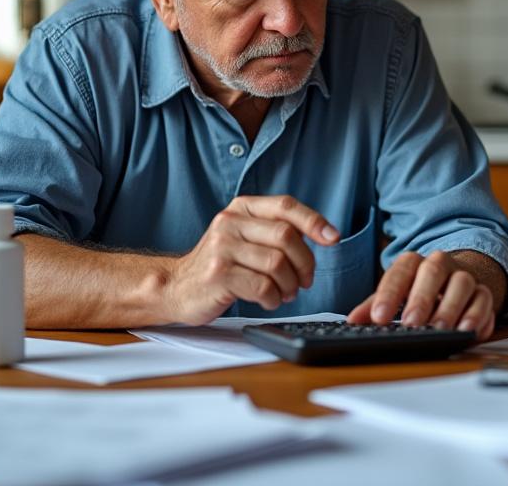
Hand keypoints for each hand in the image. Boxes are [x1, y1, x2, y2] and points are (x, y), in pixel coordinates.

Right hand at [163, 195, 338, 324]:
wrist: (174, 287)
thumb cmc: (220, 264)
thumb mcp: (243, 236)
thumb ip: (274, 230)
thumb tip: (323, 235)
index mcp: (241, 208)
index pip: (285, 206)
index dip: (314, 221)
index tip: (333, 238)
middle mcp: (229, 223)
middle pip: (286, 236)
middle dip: (305, 262)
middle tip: (304, 281)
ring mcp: (221, 248)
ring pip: (277, 264)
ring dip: (290, 284)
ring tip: (285, 294)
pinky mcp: (218, 276)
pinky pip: (263, 287)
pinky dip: (274, 298)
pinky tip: (269, 301)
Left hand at [347, 251, 495, 340]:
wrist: (456, 278)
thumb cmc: (420, 289)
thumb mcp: (395, 295)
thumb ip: (374, 306)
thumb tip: (353, 321)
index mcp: (414, 263)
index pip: (400, 272)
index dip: (389, 294)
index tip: (379, 317)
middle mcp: (441, 265)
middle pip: (433, 272)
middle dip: (422, 298)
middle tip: (412, 323)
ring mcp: (464, 277)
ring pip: (462, 284)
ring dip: (451, 308)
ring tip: (440, 330)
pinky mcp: (484, 292)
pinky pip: (485, 300)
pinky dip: (478, 316)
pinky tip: (467, 331)